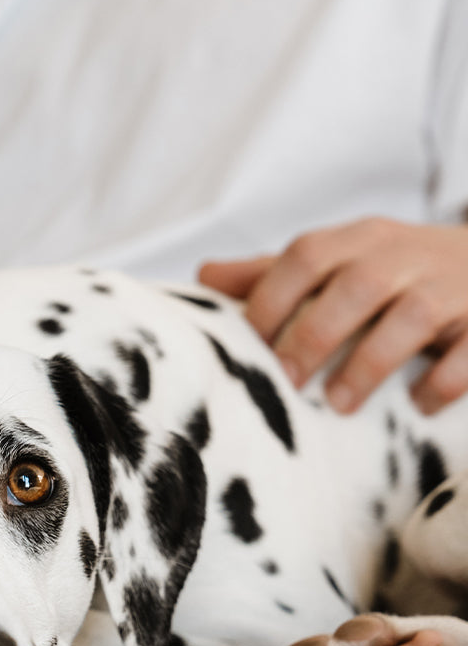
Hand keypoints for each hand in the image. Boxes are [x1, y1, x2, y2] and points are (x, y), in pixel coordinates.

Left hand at [198, 218, 467, 414]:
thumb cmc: (394, 272)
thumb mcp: (338, 262)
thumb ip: (274, 272)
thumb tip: (204, 275)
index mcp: (358, 240)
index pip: (304, 257)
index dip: (270, 300)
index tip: (249, 347)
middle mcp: (404, 254)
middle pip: (357, 285)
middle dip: (315, 335)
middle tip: (289, 382)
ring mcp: (453, 283)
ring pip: (413, 315)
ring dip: (372, 362)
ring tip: (341, 404)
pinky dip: (446, 379)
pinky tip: (419, 405)